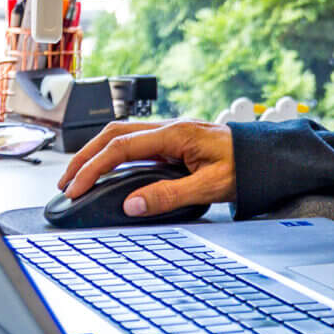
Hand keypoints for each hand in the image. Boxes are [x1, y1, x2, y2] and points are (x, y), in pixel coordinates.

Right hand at [57, 119, 235, 216]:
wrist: (267, 155)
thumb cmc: (245, 166)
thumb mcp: (210, 186)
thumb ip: (170, 195)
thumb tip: (132, 205)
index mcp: (175, 134)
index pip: (120, 147)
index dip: (92, 167)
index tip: (75, 188)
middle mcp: (169, 129)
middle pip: (113, 135)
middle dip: (84, 157)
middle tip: (65, 184)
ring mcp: (170, 134)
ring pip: (121, 136)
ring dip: (96, 154)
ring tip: (78, 178)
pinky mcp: (173, 142)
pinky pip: (134, 144)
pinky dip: (112, 156)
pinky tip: (106, 172)